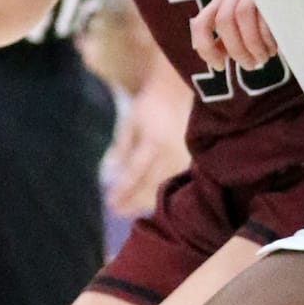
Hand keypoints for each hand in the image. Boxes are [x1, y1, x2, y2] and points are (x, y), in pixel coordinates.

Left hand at [104, 67, 190, 216]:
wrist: (183, 92)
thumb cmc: (152, 104)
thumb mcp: (131, 120)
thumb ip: (122, 146)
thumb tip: (110, 172)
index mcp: (154, 142)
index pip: (135, 172)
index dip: (123, 190)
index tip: (110, 204)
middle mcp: (171, 154)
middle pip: (150, 185)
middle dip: (133, 201)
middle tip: (117, 212)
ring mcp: (185, 159)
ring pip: (165, 188)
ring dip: (147, 201)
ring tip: (130, 210)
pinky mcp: (193, 162)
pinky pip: (177, 183)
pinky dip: (163, 193)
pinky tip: (153, 201)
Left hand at [190, 0, 278, 73]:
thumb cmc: (274, 16)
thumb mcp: (248, 26)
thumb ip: (231, 38)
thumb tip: (216, 55)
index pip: (202, 23)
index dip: (206, 49)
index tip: (220, 67)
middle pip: (224, 21)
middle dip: (236, 50)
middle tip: (250, 65)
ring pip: (241, 15)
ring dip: (252, 46)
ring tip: (263, 58)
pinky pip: (264, 14)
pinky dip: (267, 38)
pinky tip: (274, 47)